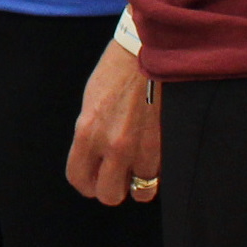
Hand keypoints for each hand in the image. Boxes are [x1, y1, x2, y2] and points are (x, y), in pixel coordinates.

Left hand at [66, 38, 162, 206]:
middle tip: (118, 176)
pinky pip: (161, 177)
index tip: (93, 178)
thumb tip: (96, 158)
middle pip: (108, 195)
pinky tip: (156, 156)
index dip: (86, 182)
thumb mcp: (92, 102)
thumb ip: (91, 133)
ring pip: (141, 192)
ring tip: (140, 167)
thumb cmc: (119, 71)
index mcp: (87, 131)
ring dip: (140, 183)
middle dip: (112, 188)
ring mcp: (142, 148)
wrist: (151, 51)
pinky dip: (159, 173)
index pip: (79, 179)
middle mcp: (113, 145)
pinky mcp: (167, 146)